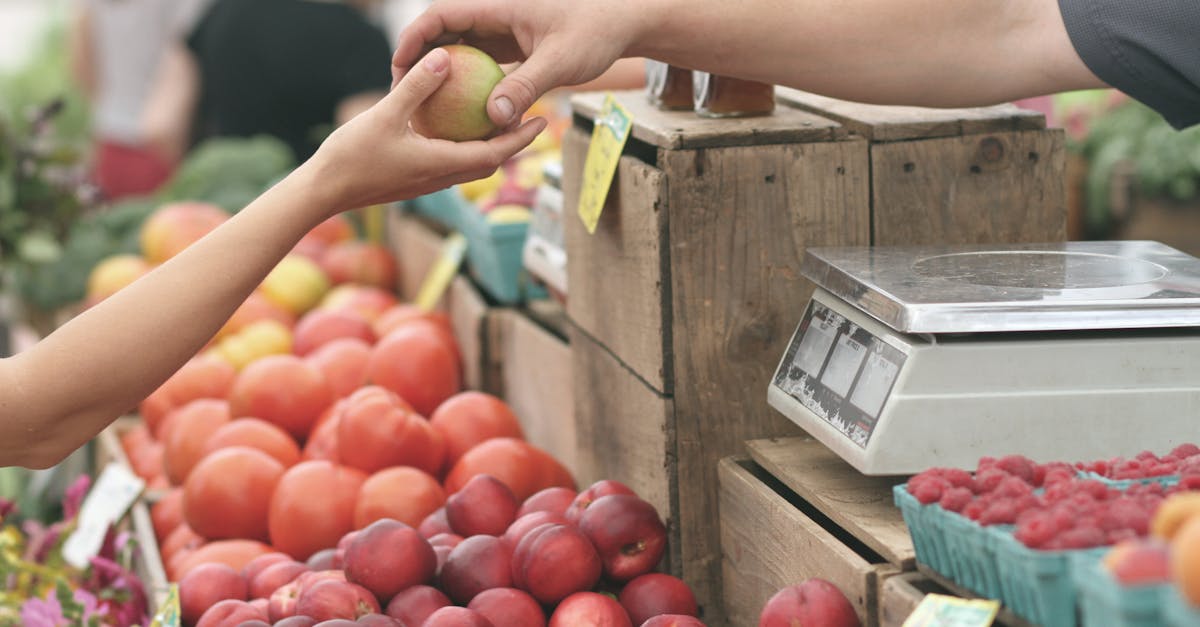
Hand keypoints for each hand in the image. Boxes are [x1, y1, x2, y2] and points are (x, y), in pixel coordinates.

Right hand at [308, 47, 547, 215]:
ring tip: (499, 121)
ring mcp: (426, 182)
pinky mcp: (412, 180)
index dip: (521, 138)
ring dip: (489, 146)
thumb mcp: (385, 114)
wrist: (323, 192)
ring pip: (469, 165)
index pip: (495, 154)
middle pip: (489, 162)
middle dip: (513, 142)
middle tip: (531, 118)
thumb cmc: (351, 156)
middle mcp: (439, 178)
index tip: (543, 120)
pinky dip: (462, 147)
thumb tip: (444, 57)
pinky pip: (448, 163)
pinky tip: (454, 127)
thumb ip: (416, 86)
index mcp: (441, 165)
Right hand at [391, 0, 646, 127]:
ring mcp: (502, 31)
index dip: (413, 39)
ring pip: (459, 49)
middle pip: (442, 32)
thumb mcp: (560, 61)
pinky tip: (460, 116)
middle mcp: (494, 15)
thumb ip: (526, 87)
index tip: (400, 69)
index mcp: (497, 6)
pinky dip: (466, 84)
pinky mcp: (512, 47)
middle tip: (402, 95)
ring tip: (423, 108)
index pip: (440, 14)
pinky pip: (480, 64)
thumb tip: (494, 118)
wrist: (624, 23)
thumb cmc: (596, 33)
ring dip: (440, 75)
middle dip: (418, 60)